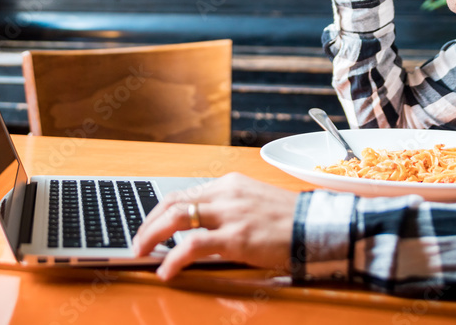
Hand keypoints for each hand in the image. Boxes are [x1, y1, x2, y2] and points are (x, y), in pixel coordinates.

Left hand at [132, 173, 298, 279]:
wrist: (318, 227)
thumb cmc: (289, 220)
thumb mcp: (253, 204)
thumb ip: (226, 209)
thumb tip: (199, 225)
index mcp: (229, 184)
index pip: (183, 193)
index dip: (159, 212)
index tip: (148, 226)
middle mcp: (226, 194)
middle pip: (173, 203)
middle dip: (149, 223)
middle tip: (137, 242)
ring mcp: (231, 214)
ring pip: (177, 218)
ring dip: (152, 236)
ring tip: (141, 253)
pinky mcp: (237, 237)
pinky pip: (194, 245)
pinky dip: (174, 258)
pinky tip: (167, 271)